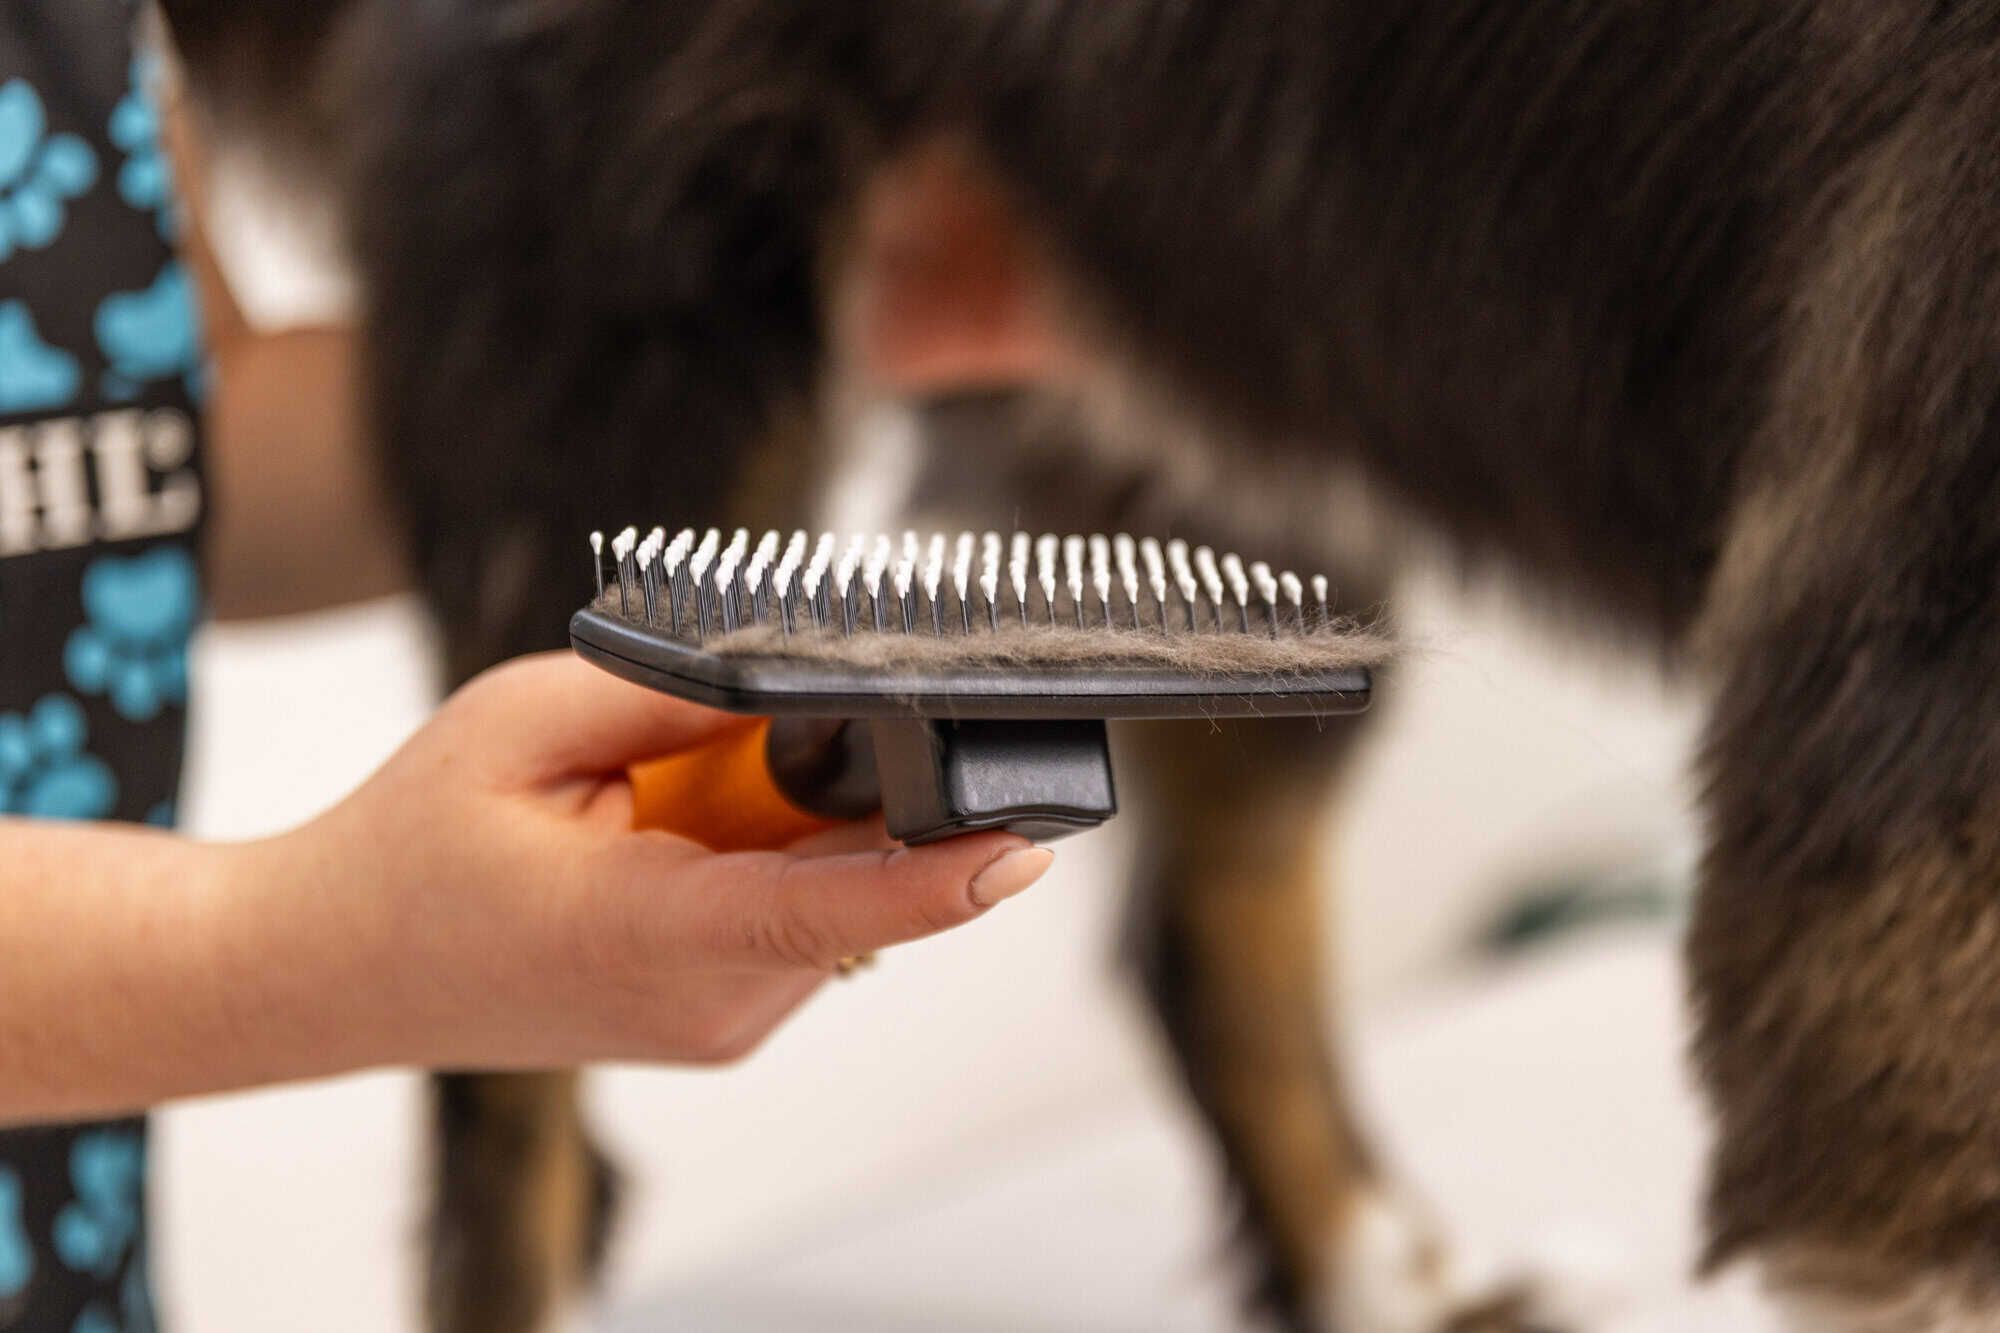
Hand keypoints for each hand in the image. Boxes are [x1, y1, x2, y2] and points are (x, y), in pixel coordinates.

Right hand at [239, 653, 1052, 1072]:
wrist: (340, 966)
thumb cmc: (417, 844)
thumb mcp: (524, 723)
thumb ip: (667, 695)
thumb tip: (792, 675)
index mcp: (651, 934)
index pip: (828, 910)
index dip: (938, 879)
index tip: (1026, 843)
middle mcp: (712, 1001)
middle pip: (854, 878)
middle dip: (844, 790)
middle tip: (751, 734)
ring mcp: (724, 1020)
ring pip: (833, 892)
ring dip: (798, 822)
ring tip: (675, 792)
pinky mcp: (727, 1014)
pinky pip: (800, 913)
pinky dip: (774, 855)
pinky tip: (681, 829)